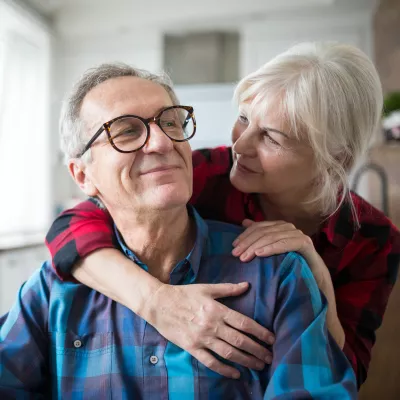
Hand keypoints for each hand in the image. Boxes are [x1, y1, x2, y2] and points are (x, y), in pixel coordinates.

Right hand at [143, 282, 274, 378]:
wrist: (159, 304)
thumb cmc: (184, 294)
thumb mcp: (206, 288)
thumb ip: (228, 288)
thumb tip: (247, 285)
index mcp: (217, 309)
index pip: (244, 323)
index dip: (260, 332)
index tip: (271, 339)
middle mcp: (212, 325)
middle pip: (240, 340)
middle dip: (257, 350)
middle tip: (270, 357)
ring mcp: (202, 338)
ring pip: (229, 353)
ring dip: (246, 361)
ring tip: (259, 366)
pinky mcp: (192, 348)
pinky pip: (211, 361)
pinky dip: (224, 369)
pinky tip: (236, 374)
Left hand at [232, 219, 324, 285]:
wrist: (315, 276)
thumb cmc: (292, 263)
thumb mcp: (272, 249)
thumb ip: (260, 235)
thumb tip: (244, 222)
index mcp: (279, 226)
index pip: (258, 227)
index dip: (245, 235)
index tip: (234, 246)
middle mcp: (288, 227)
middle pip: (263, 232)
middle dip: (247, 243)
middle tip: (236, 254)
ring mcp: (297, 234)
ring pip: (271, 237)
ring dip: (256, 246)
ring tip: (245, 257)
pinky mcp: (304, 243)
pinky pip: (284, 244)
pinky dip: (271, 248)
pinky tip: (259, 254)